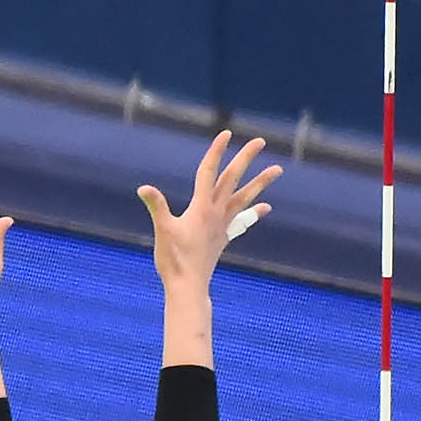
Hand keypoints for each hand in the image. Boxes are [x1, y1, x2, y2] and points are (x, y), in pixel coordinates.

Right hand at [136, 131, 279, 290]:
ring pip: (245, 198)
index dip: (216, 152)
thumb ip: (156, 207)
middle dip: (245, 159)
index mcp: (201, 208)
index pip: (209, 173)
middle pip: (233, 180)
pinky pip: (242, 220)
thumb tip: (144, 188)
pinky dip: (254, 212)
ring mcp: (222, 226)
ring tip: (276, 170)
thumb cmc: (173, 260)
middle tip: (260, 141)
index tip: (226, 134)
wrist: (188, 286)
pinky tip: (265, 207)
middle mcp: (216, 213)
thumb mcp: (163, 231)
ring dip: (260, 183)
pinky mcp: (223, 238)